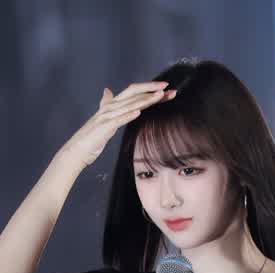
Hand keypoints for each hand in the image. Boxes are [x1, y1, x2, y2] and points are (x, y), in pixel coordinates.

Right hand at [60, 80, 176, 167]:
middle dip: (150, 89)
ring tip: (159, 96)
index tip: (165, 88)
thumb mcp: (103, 119)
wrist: (77, 151)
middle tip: (167, 87)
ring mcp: (106, 117)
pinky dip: (128, 115)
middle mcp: (110, 108)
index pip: (133, 92)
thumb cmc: (91, 138)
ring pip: (129, 105)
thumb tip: (107, 91)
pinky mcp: (104, 128)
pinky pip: (118, 120)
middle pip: (133, 93)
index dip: (148, 89)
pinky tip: (139, 112)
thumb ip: (106, 104)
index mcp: (112, 105)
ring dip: (145, 100)